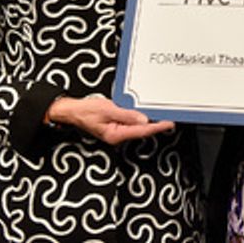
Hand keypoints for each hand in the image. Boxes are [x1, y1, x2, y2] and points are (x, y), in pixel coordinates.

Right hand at [46, 94, 173, 144]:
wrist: (72, 111)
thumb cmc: (86, 111)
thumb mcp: (107, 109)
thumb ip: (126, 114)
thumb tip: (143, 119)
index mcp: (115, 134)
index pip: (142, 131)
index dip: (157, 127)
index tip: (169, 123)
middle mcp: (117, 135)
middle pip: (141, 130)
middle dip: (156, 124)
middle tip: (171, 117)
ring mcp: (117, 132)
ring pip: (137, 127)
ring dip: (148, 121)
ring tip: (162, 114)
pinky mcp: (116, 126)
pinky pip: (131, 123)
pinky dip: (139, 118)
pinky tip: (145, 113)